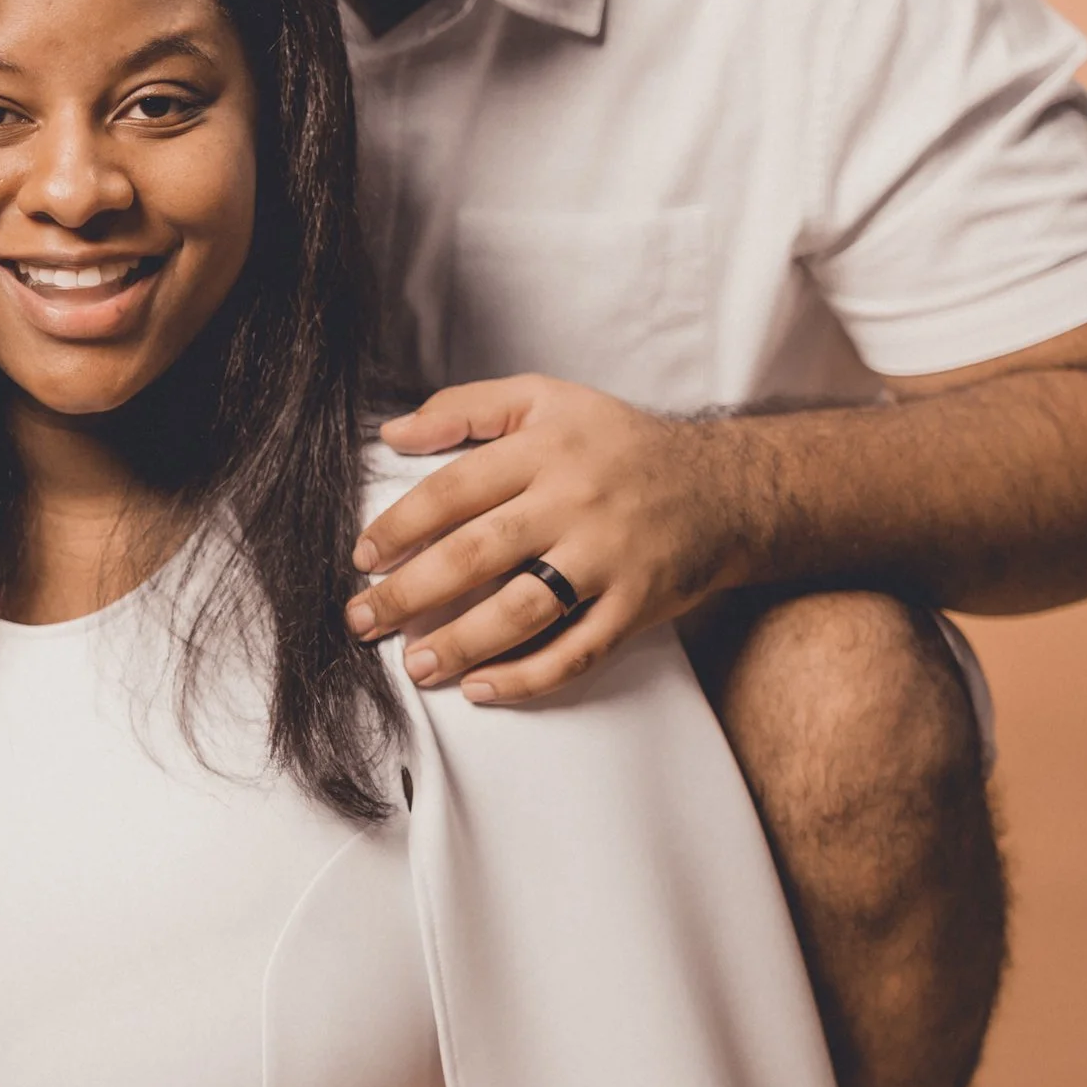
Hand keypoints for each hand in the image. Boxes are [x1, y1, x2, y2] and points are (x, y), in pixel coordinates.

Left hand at [349, 377, 754, 700]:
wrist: (723, 485)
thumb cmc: (619, 444)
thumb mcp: (547, 398)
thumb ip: (467, 408)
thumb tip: (394, 434)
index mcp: (545, 447)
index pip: (453, 490)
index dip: (399, 527)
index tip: (363, 558)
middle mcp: (574, 501)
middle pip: (476, 554)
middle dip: (409, 594)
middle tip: (363, 621)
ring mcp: (608, 557)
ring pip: (523, 610)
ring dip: (461, 643)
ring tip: (416, 666)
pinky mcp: (636, 604)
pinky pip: (577, 651)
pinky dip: (528, 676)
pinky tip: (482, 688)